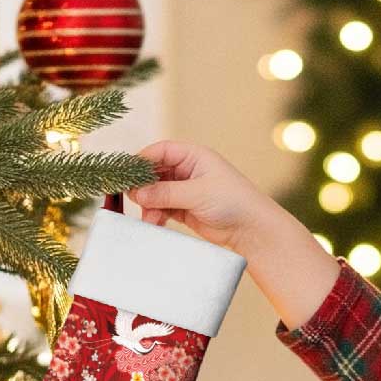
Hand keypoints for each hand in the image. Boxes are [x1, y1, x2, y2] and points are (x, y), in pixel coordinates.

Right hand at [126, 139, 277, 258]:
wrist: (251, 229)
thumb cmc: (233, 202)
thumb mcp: (197, 193)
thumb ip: (166, 193)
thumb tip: (137, 193)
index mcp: (194, 156)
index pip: (161, 151)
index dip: (143, 161)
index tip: (128, 174)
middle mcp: (188, 171)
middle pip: (155, 173)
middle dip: (144, 186)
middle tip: (134, 199)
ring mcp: (186, 191)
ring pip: (157, 193)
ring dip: (149, 204)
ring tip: (149, 218)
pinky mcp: (185, 209)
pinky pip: (163, 208)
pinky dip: (156, 215)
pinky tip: (155, 223)